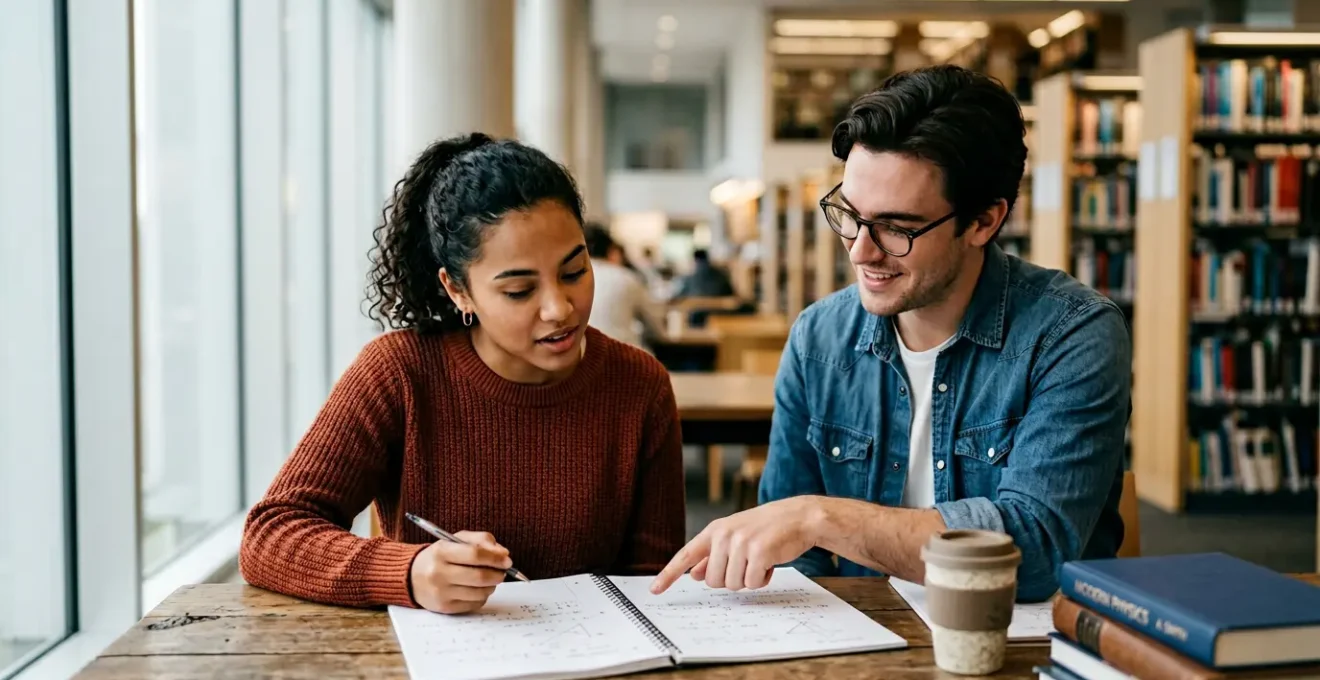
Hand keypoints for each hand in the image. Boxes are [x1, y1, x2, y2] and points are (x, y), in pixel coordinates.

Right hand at [409, 531, 511, 613]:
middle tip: (503, 571)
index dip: (495, 558)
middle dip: (498, 574)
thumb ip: (480, 540)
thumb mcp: (456, 540)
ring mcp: (441, 593)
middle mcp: (439, 573)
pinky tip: (477, 589)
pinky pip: (474, 604)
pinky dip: (482, 596)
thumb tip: (503, 553)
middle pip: (480, 577)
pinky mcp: (445, 608)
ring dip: (492, 586)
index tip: (507, 559)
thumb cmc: (440, 556)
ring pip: (480, 592)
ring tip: (490, 579)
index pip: (475, 554)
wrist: (412, 577)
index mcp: (441, 552)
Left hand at [650, 497, 819, 593]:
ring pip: (733, 584)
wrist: (798, 516)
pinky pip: (753, 583)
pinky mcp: (758, 552)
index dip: (669, 574)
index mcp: (714, 530)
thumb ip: (713, 555)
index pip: (686, 555)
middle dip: (732, 578)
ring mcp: (741, 543)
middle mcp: (724, 535)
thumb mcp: (735, 536)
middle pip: (713, 581)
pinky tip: (771, 562)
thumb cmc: (766, 528)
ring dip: (749, 579)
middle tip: (748, 562)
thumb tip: (693, 574)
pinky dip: (763, 579)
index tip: (655, 590)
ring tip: (761, 559)